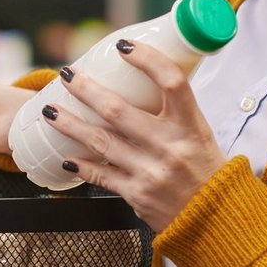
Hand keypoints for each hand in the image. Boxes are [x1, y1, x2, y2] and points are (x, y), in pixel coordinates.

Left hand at [46, 40, 226, 231]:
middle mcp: (170, 146)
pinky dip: (81, 165)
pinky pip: (101, 176)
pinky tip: (66, 156)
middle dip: (86, 89)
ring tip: (50, 111)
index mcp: (191, 125)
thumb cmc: (207, 171)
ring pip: (100, 142)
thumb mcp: (200, 134)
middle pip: (118, 110)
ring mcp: (151, 172)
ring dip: (70, 124)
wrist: (216, 220)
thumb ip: (174, 112)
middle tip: (67, 75)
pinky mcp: (137, 195)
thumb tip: (144, 79)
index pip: (171, 82)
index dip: (147, 59)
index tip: (123, 46)